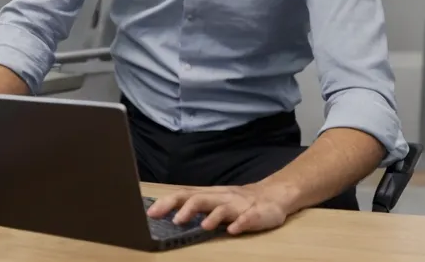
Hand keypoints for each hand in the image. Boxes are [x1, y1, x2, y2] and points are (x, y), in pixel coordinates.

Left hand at [147, 183, 287, 235]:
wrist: (273, 195)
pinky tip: (233, 231)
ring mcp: (239, 205)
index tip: (151, 212)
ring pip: (223, 207)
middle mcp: (222, 197)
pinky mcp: (255, 214)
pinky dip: (240, 224)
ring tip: (202, 226)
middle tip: (172, 220)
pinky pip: (248, 218)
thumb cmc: (238, 201)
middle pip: (201, 198)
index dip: (168, 202)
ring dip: (212, 216)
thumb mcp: (214, 201)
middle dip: (185, 208)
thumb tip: (168, 213)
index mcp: (211, 194)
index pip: (185, 194)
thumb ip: (196, 206)